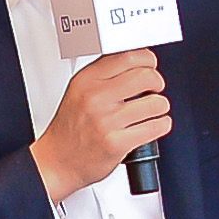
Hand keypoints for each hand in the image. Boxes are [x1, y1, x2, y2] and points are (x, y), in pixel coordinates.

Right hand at [34, 49, 172, 205]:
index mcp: (86, 81)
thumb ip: (104, 74)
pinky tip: (154, 125)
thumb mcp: (79, 91)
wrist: (57, 162)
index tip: (150, 65)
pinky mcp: (117, 143)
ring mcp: (106, 121)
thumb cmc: (70, 128)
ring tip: (153, 110)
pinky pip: (155, 127)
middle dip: (157, 82)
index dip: (147, 60)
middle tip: (155, 88)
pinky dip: (162, 125)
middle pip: (146, 77)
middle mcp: (95, 98)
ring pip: (156, 103)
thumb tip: (136, 59)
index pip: (128, 57)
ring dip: (161, 106)